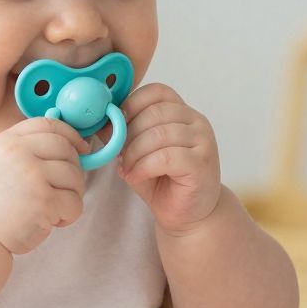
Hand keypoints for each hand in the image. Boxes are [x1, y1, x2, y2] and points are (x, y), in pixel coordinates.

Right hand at [0, 118, 85, 254]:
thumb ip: (25, 148)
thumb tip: (70, 143)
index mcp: (7, 140)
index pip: (49, 125)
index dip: (71, 135)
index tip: (81, 149)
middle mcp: (18, 153)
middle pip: (66, 149)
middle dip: (73, 170)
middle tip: (63, 190)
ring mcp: (32, 175)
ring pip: (75, 176)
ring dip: (72, 195)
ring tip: (53, 209)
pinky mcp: (44, 201)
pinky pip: (75, 202)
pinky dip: (69, 215)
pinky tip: (52, 221)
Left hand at [116, 83, 222, 235]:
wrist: (189, 216)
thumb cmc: (163, 182)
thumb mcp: (139, 152)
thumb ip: (126, 134)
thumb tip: (102, 122)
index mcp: (183, 113)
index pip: (157, 92)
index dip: (132, 105)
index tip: (117, 127)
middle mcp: (197, 122)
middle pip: (154, 113)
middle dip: (128, 134)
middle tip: (118, 155)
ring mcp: (203, 142)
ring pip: (158, 135)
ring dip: (133, 153)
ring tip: (126, 168)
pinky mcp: (201, 163)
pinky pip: (166, 156)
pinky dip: (144, 167)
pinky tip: (136, 176)